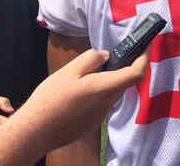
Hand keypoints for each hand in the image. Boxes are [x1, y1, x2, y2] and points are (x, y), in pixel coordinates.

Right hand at [16, 48, 147, 152]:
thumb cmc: (50, 99)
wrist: (35, 131)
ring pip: (111, 94)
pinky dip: (98, 94)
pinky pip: (101, 104)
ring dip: (108, 82)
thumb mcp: (69, 70)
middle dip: (124, 68)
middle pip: (124, 83)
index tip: (144, 47)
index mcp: (103, 88)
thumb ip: (90, 59)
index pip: (135, 73)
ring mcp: (100, 116)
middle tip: (112, 57)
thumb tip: (105, 55)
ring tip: (87, 75)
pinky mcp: (92, 123)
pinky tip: (78, 93)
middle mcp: (107, 104)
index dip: (144, 58)